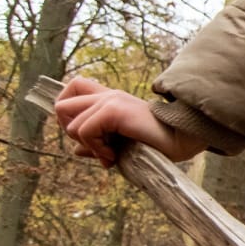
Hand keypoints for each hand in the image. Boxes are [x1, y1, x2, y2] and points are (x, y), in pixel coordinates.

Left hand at [54, 76, 204, 165]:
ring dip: (87, 146)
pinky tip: (113, 156)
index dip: (68, 113)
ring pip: (72, 125)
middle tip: (93, 145)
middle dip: (69, 131)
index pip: (73, 89)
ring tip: (110, 154)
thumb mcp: (122, 142)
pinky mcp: (113, 110)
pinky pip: (84, 132)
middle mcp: (109, 95)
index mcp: (112, 98)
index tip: (86, 136)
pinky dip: (95, 149)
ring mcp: (110, 100)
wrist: (183, 138)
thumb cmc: (159, 141)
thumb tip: (76, 151)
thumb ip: (98, 142)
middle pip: (62, 104)